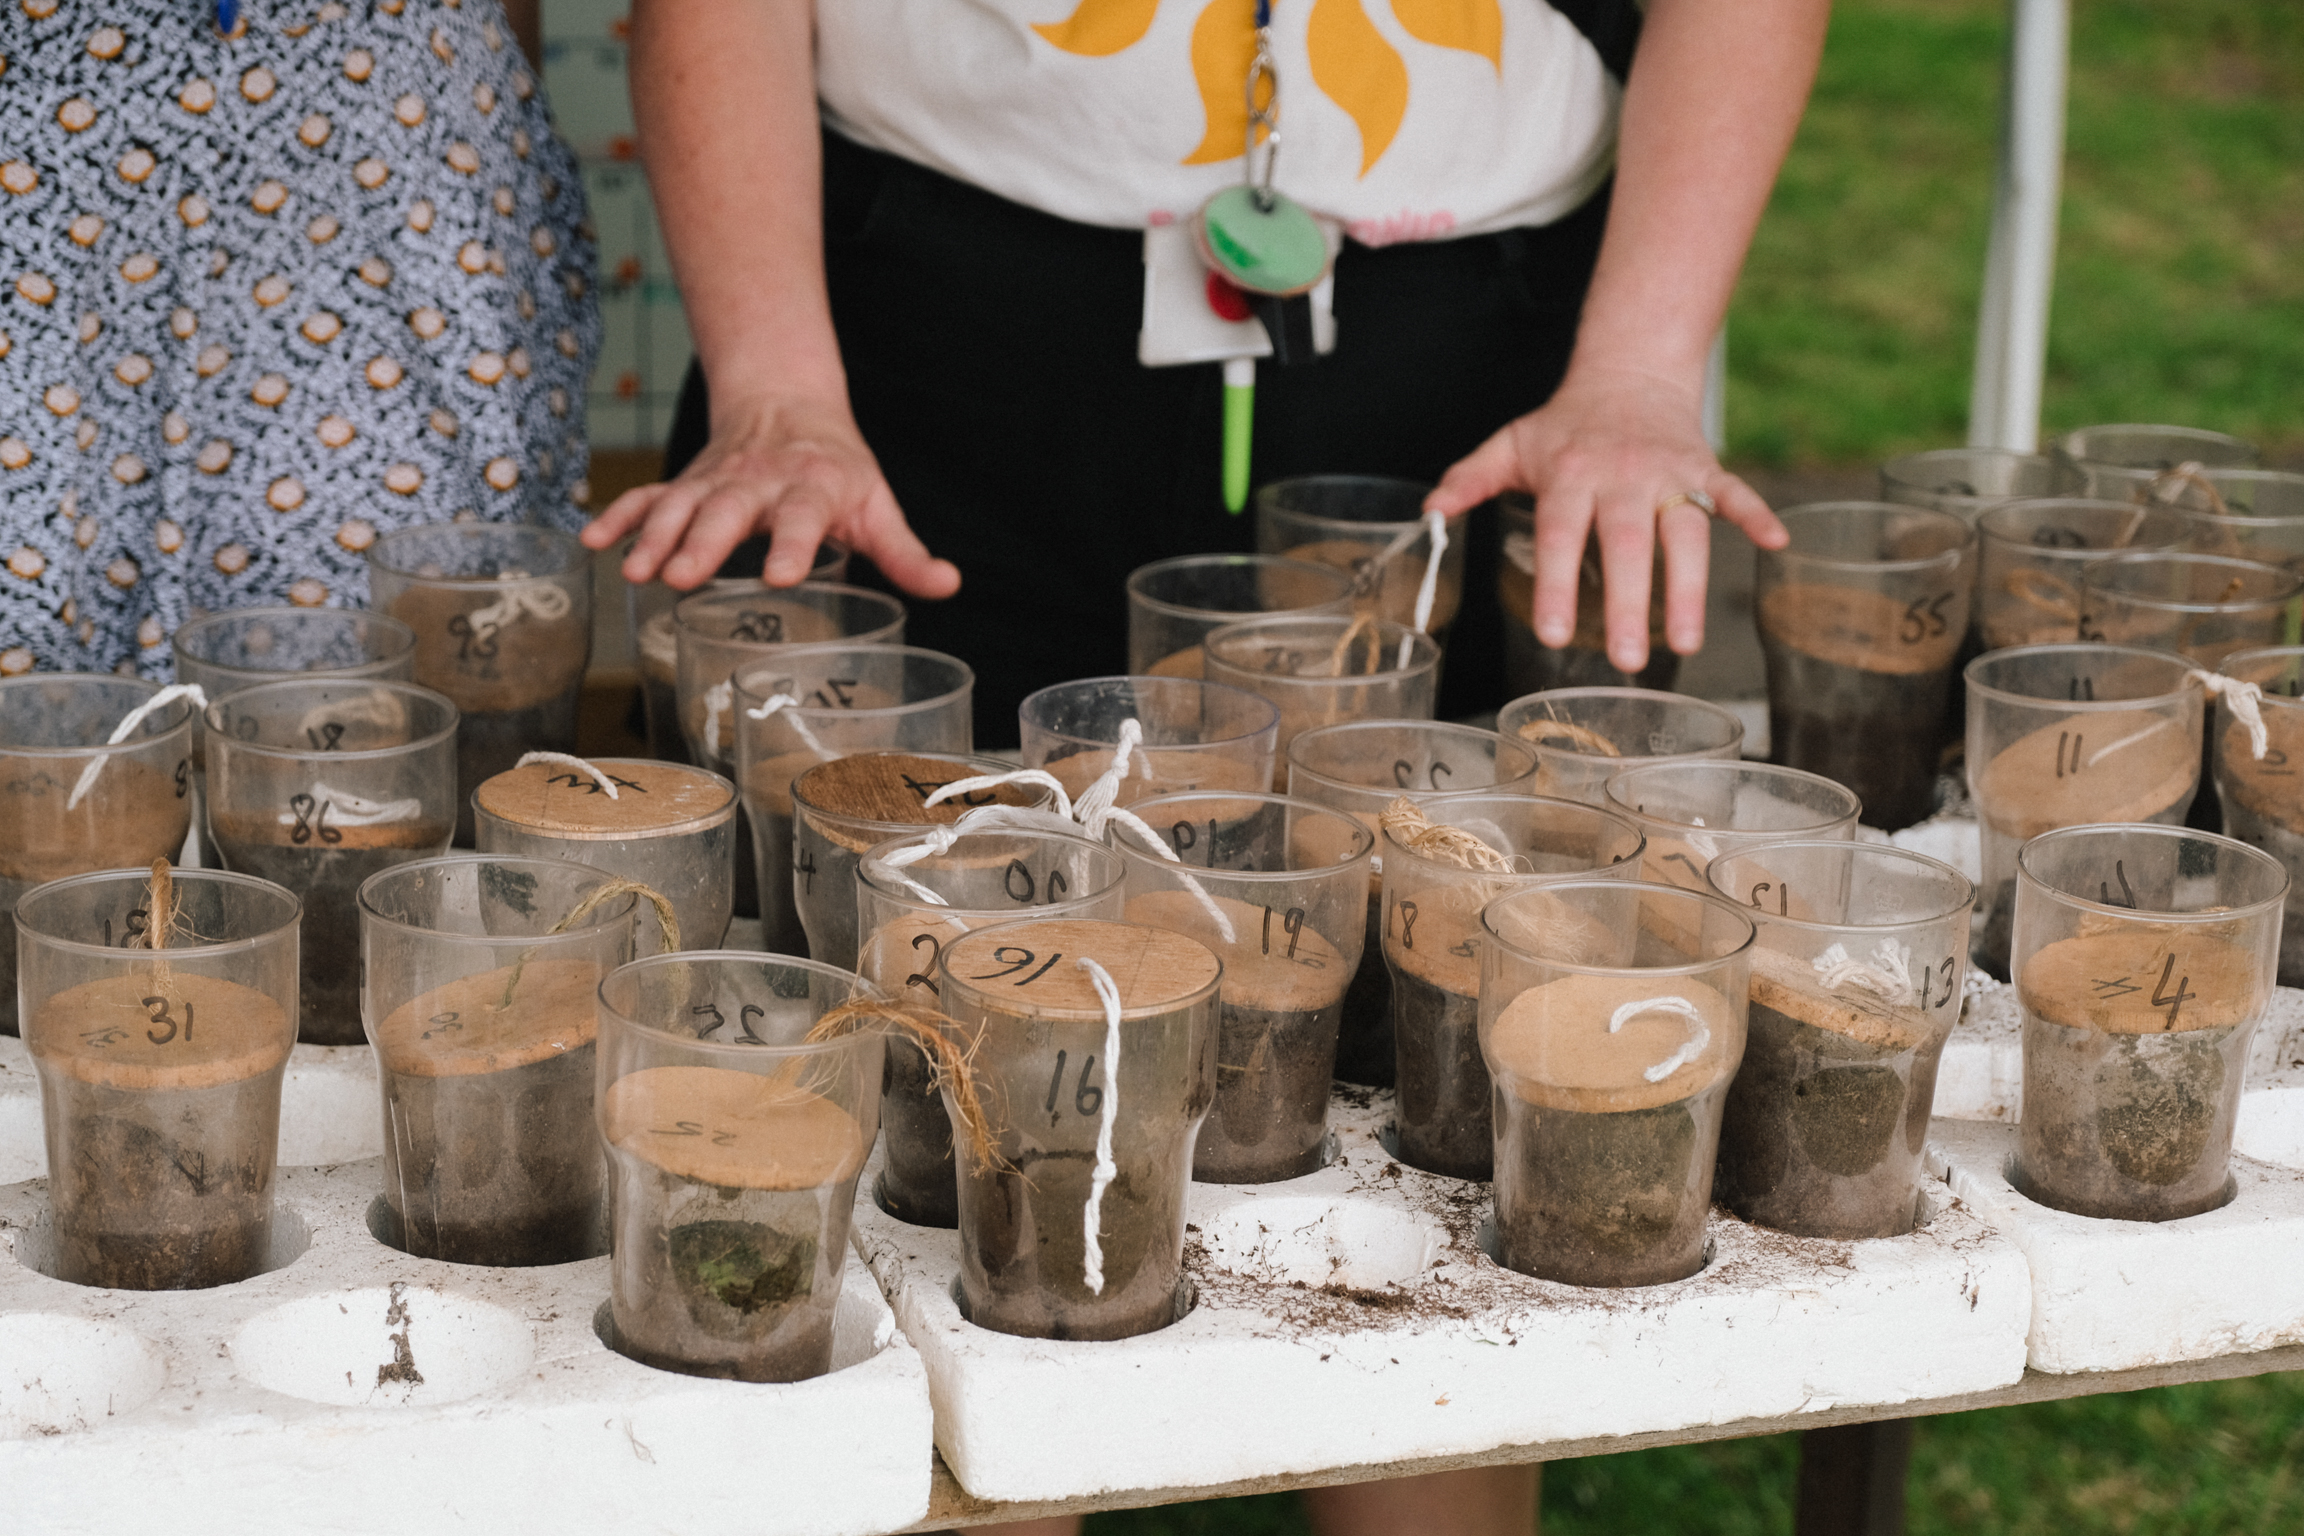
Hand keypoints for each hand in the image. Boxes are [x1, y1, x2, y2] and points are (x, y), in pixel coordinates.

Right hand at [580, 391, 961, 598]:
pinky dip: (620, 517)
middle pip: (728, 512)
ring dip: (654, 537)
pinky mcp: (686, 483)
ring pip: (680, 505)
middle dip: (703, 543)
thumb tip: (951, 585)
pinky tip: (594, 543)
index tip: (781, 577)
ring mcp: (716, 481)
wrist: (787, 401)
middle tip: (682, 578)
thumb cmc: (839, 468)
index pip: (804, 519)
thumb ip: (906, 552)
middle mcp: (758, 481)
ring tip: (635, 572)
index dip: (794, 546)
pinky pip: (647, 498)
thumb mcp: (878, 505)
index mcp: (813, 488)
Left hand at [1425, 364, 1784, 672]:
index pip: (1561, 534)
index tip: (1554, 633)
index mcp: (1570, 474)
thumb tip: (1429, 514)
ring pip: (1684, 530)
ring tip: (1685, 642)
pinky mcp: (1706, 468)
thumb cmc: (1565, 424)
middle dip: (1626, 602)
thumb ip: (1468, 479)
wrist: (1628, 371)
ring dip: (1688, 587)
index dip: (1557, 583)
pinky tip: (1777, 544)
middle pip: (1626, 543)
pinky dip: (1756, 514)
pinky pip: (1736, 491)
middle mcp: (1621, 474)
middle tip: (1624, 659)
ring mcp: (1669, 472)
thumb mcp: (1510, 443)